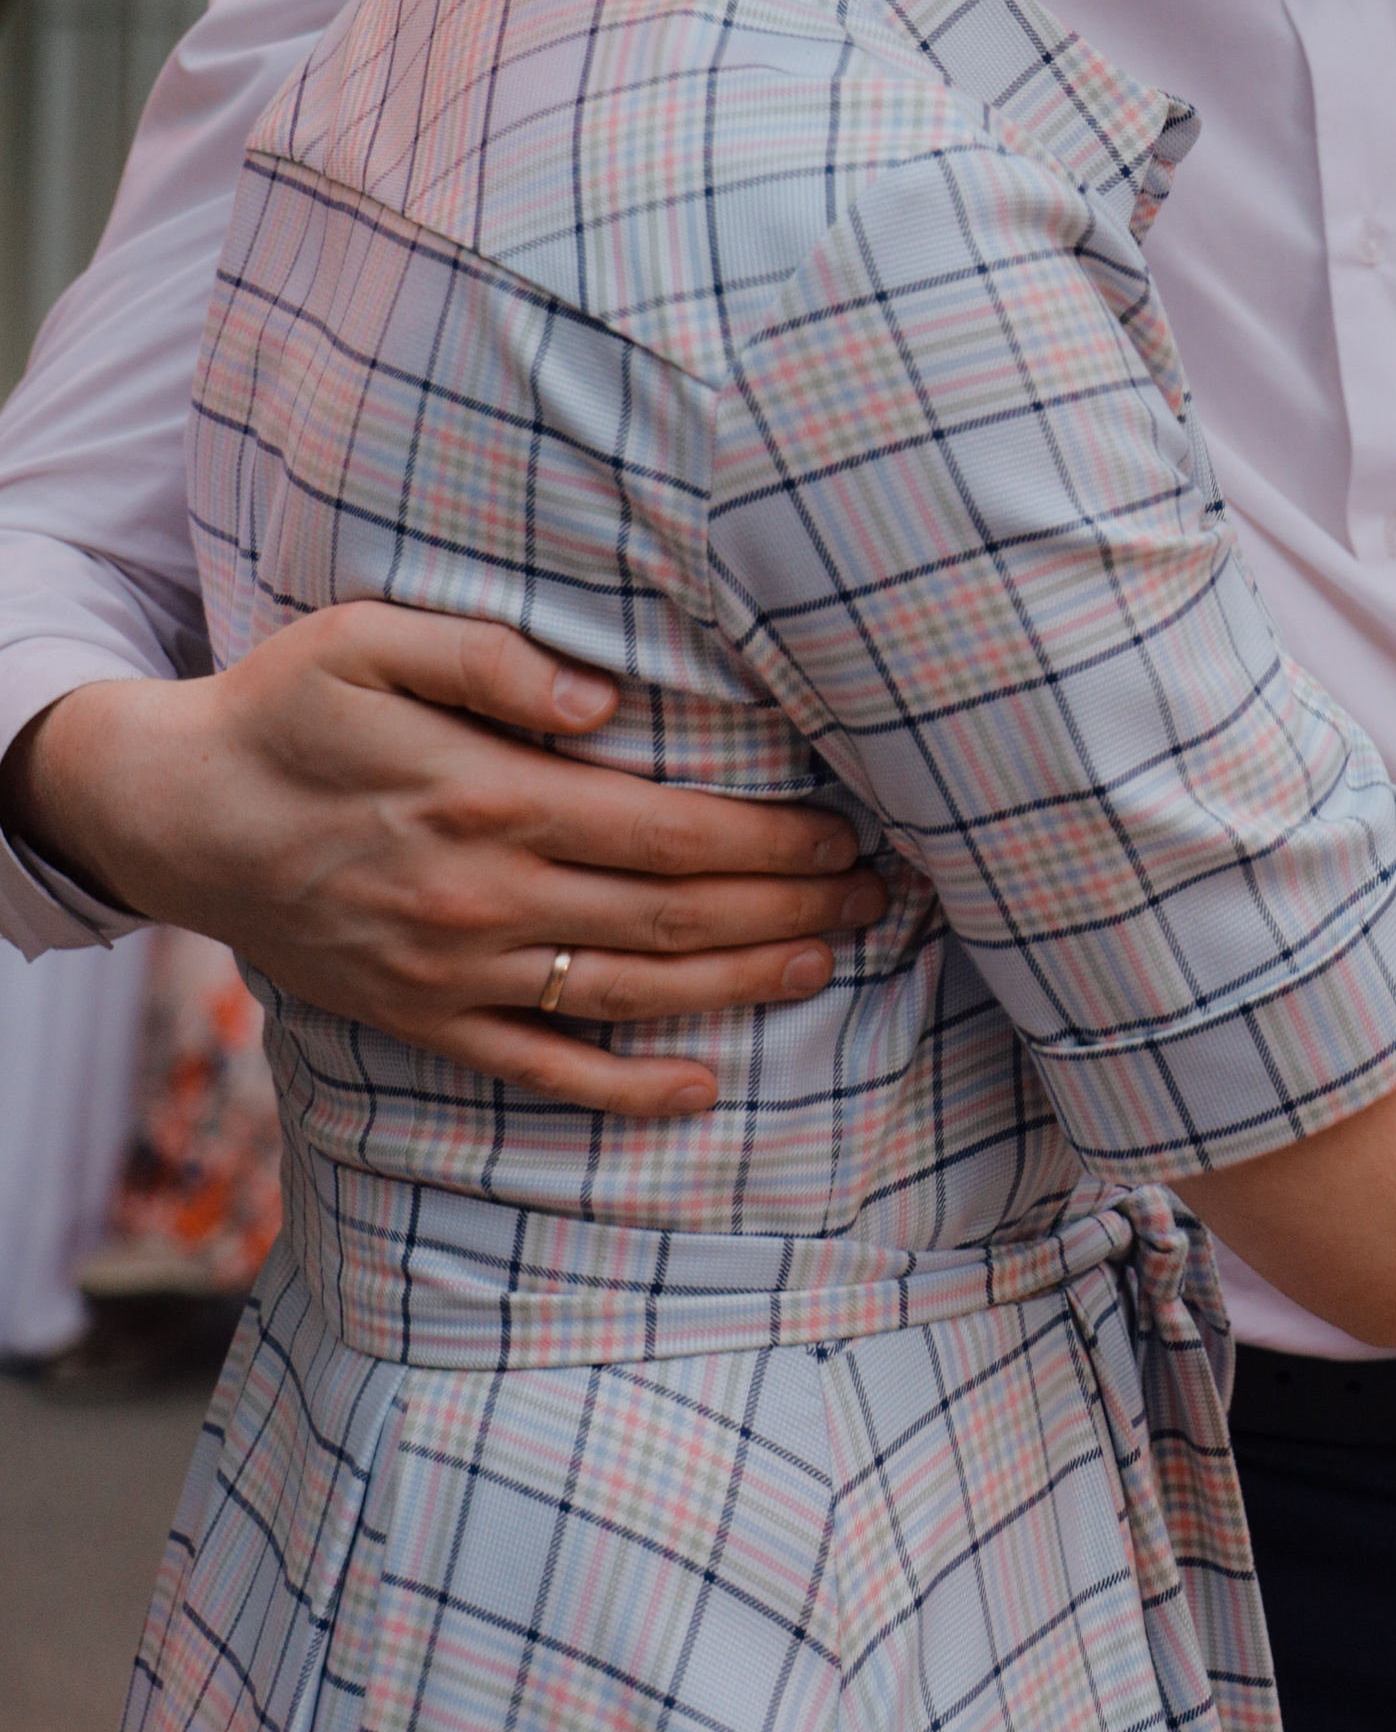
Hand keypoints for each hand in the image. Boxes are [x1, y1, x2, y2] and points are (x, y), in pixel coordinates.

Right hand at [0, 604, 889, 1116]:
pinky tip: (701, 1085)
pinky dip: (627, 1089)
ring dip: (744, 981)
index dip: (773, 838)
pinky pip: (544, 1071)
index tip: (849, 829)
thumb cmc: (287, 707)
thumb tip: (603, 700)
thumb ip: (489, 657)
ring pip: (633, 992)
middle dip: (791, 905)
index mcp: (489, 798)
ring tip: (831, 959)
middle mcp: (485, 898)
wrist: (177, 815)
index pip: (671, 831)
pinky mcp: (427, 1021)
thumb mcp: (368, 642)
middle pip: (675, 914)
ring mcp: (457, 973)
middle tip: (881, 893)